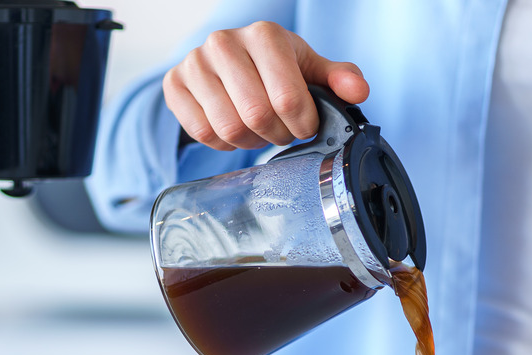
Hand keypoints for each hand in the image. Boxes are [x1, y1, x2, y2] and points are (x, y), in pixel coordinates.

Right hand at [163, 21, 369, 150]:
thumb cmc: (271, 67)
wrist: (223, 62)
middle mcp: (224, 43)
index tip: (303, 127)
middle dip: (276, 135)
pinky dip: (222, 143)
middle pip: (256, 115)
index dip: (301, 124)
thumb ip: (338, 78)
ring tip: (257, 132)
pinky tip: (233, 131)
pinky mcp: (174, 84)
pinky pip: (201, 133)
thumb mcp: (307, 67)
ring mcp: (194, 63)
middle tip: (281, 134)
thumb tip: (358, 92)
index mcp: (263, 35)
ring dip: (249, 141)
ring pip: (227, 127)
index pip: (287, 97)